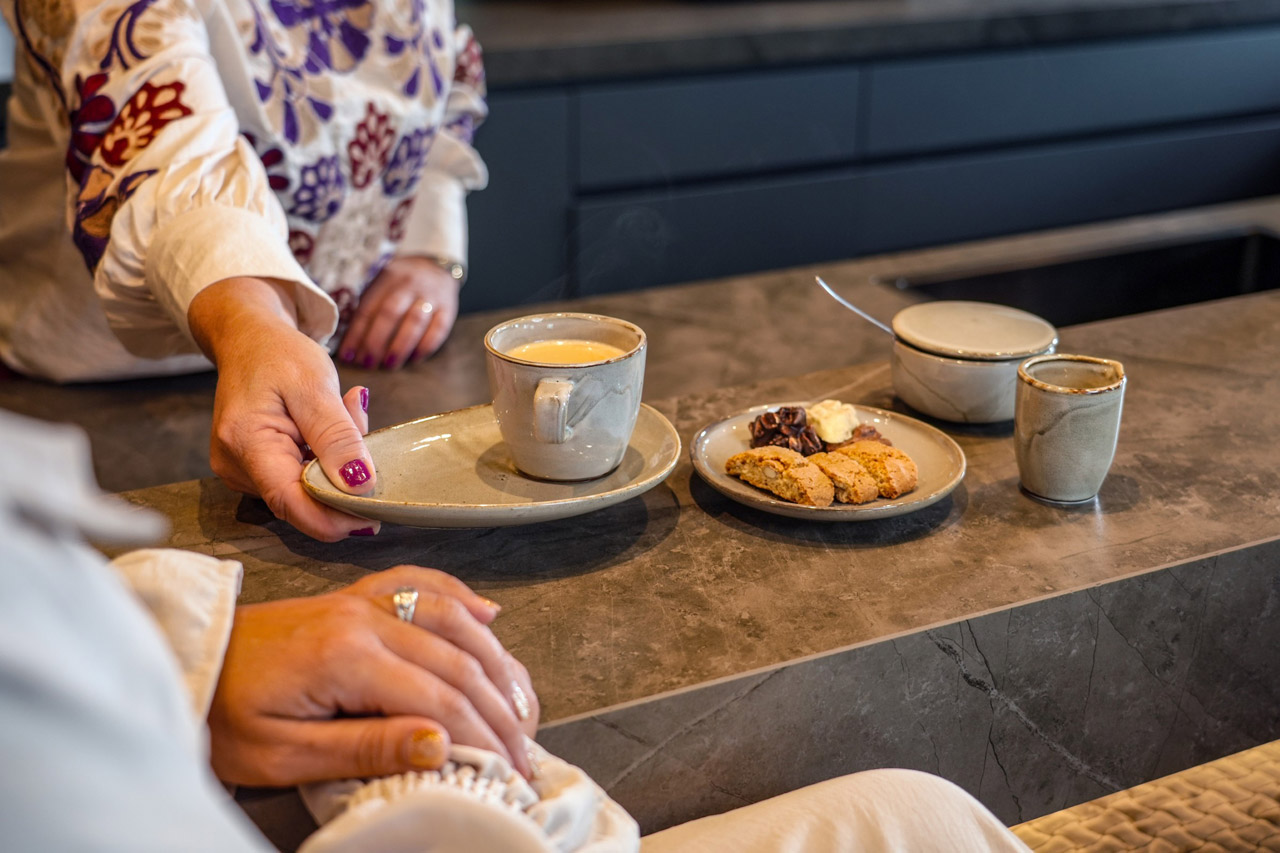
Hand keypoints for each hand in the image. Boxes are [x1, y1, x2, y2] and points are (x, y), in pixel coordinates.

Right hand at [189, 277, 378, 541]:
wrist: (248, 339)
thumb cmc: (278, 354)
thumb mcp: (315, 385)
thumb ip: (338, 436)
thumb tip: (360, 485)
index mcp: (246, 444)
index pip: (293, 504)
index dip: (336, 518)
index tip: (377, 512)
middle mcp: (237, 468)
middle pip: (303, 500)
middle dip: (343, 480)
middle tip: (362, 425)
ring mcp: (243, 472)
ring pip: (306, 491)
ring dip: (337, 465)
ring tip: (344, 412)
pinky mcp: (255, 471)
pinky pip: (300, 479)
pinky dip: (325, 460)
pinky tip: (329, 426)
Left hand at [208, 566, 538, 785]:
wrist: (187, 664)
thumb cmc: (224, 713)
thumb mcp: (284, 754)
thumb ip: (365, 748)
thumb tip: (441, 745)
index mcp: (346, 656)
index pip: (440, 698)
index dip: (483, 738)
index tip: (508, 772)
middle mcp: (364, 617)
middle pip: (459, 660)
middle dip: (502, 712)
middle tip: (524, 754)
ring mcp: (363, 600)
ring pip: (454, 618)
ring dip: (497, 660)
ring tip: (522, 702)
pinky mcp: (357, 596)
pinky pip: (424, 584)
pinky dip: (464, 599)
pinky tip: (490, 616)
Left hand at [338, 256, 460, 369]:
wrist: (436, 265)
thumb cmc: (400, 282)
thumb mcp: (381, 283)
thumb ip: (368, 307)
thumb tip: (350, 343)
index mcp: (386, 279)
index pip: (368, 308)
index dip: (355, 334)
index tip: (347, 355)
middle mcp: (409, 285)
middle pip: (390, 314)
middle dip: (376, 341)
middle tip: (367, 363)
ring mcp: (431, 296)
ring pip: (414, 322)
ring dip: (400, 346)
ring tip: (389, 364)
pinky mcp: (448, 308)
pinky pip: (438, 330)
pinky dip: (425, 347)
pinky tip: (414, 359)